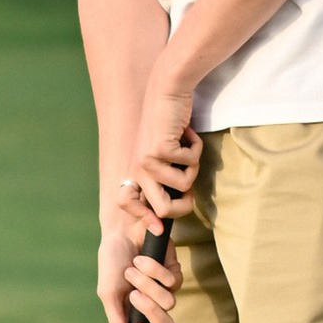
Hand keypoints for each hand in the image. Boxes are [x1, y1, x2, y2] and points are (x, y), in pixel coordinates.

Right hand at [101, 220, 184, 322]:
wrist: (120, 232)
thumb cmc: (111, 263)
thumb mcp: (109, 294)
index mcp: (136, 319)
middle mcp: (154, 309)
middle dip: (151, 311)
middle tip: (135, 296)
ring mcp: (165, 291)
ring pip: (169, 302)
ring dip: (147, 284)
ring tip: (131, 270)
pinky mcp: (175, 273)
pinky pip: (173, 281)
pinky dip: (155, 269)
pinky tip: (142, 259)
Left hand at [128, 66, 202, 227]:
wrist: (167, 91)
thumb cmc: (169, 124)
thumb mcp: (162, 155)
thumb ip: (163, 178)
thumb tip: (172, 208)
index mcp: (134, 172)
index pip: (127, 203)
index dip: (144, 219)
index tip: (159, 230)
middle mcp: (136, 169)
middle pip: (164, 210)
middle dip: (185, 206)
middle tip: (192, 190)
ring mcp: (146, 161)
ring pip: (183, 187)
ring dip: (193, 167)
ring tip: (187, 147)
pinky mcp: (159, 151)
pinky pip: (190, 166)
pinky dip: (196, 150)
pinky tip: (187, 133)